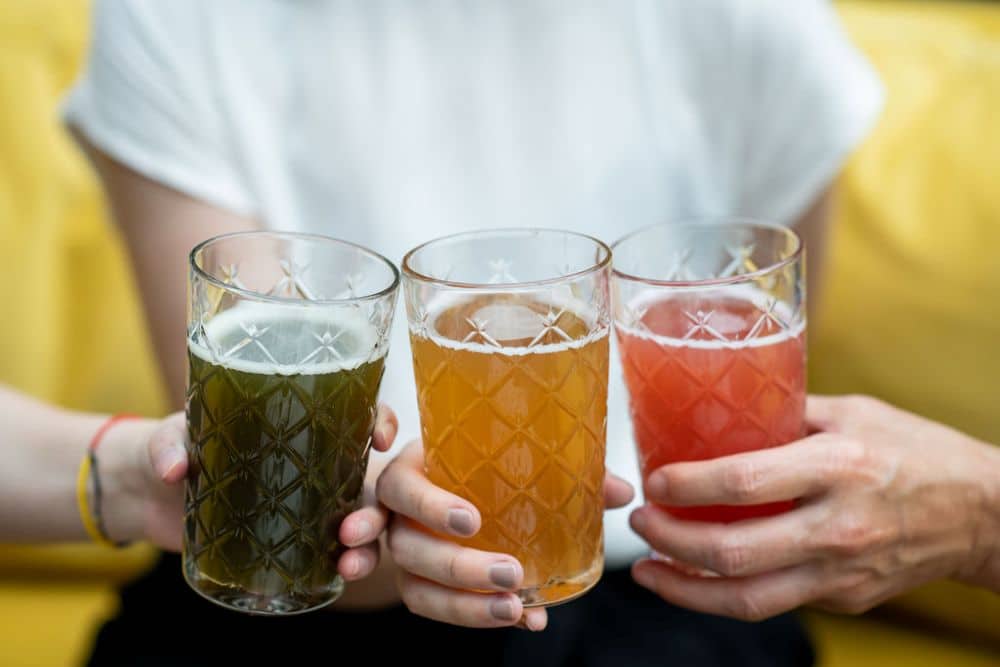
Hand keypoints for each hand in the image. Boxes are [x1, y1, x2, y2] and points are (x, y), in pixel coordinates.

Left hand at [103, 405, 398, 584]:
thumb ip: (170, 446)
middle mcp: (317, 464)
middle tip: (351, 529)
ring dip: (369, 544)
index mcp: (301, 425)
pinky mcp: (293, 540)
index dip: (381, 421)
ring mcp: (309, 505)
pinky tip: (338, 575)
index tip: (379, 438)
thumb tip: (175, 469)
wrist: (147, 493)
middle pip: (371, 480)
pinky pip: (334, 553)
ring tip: (348, 565)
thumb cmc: (171, 446)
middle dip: (376, 508)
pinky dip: (345, 565)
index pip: (359, 414)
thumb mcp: (171, 435)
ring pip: (363, 522)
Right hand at [377, 439, 634, 629]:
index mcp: (411, 471)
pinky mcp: (416, 583)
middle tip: (510, 572)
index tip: (471, 521)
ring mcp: (402, 553)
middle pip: (409, 547)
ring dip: (464, 604)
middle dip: (459, 567)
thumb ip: (560, 470)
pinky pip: (433, 607)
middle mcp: (397, 515)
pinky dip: (475, 616)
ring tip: (513, 609)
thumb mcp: (505, 459)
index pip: (402, 487)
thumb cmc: (473, 465)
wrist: (438, 490)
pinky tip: (521, 620)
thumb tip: (619, 490)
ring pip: (417, 587)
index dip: (429, 506)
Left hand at [628, 395, 999, 620]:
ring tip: (648, 571)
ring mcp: (841, 573)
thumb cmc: (916, 450)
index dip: (687, 486)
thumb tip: (721, 406)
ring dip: (684, 590)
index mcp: (837, 466)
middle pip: (732, 553)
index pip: (744, 482)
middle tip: (640, 524)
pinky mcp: (845, 600)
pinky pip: (773, 602)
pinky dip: (726, 594)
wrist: (985, 514)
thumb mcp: (853, 411)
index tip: (654, 480)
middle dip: (670, 543)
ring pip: (746, 600)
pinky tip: (697, 577)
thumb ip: (786, 412)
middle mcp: (837, 526)